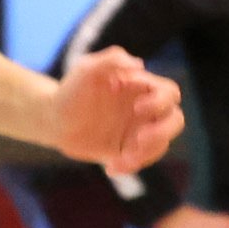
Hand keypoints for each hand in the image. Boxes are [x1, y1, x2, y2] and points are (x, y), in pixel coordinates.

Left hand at [52, 48, 183, 174]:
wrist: (53, 119)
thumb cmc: (71, 90)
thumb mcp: (86, 69)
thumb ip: (112, 59)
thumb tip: (140, 65)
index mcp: (142, 89)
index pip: (169, 93)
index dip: (159, 101)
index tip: (135, 106)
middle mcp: (145, 110)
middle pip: (175, 120)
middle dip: (163, 131)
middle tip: (139, 139)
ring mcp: (139, 131)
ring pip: (162, 144)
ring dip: (146, 153)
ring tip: (122, 158)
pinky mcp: (129, 150)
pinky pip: (142, 160)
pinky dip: (131, 166)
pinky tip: (111, 167)